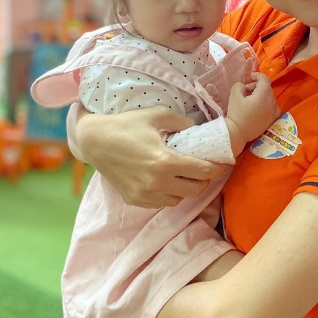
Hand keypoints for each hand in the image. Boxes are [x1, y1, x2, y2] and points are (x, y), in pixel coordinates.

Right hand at [73, 106, 228, 208]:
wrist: (94, 142)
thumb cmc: (127, 125)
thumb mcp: (158, 115)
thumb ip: (183, 123)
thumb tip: (199, 130)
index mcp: (166, 162)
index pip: (204, 172)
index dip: (217, 168)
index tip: (223, 162)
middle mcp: (158, 183)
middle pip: (196, 189)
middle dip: (204, 178)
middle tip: (203, 167)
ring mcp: (146, 195)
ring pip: (180, 199)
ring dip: (186, 187)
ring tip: (183, 173)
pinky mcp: (136, 200)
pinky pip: (163, 202)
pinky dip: (170, 194)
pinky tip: (166, 180)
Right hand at [226, 73, 279, 146]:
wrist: (238, 133)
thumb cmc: (236, 114)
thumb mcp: (234, 95)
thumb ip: (240, 85)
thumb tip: (244, 86)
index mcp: (264, 95)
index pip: (264, 79)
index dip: (257, 75)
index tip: (249, 77)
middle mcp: (272, 102)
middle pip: (267, 88)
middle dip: (257, 86)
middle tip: (245, 90)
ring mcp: (274, 112)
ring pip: (270, 97)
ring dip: (261, 95)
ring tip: (250, 100)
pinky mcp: (272, 120)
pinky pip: (273, 107)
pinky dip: (267, 104)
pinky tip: (258, 108)